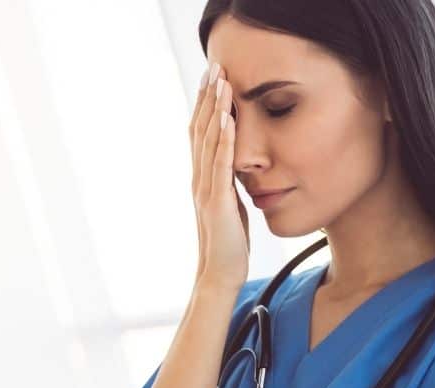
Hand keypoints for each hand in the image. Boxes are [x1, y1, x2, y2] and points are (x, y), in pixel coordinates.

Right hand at [190, 62, 248, 290]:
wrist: (219, 275)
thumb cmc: (229, 244)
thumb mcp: (230, 205)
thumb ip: (228, 183)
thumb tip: (236, 166)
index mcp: (202, 178)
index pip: (201, 134)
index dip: (205, 105)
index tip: (212, 78)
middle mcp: (199, 179)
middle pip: (200, 129)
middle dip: (208, 97)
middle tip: (213, 66)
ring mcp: (206, 189)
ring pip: (209, 141)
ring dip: (216, 110)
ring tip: (222, 82)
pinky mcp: (217, 202)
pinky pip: (221, 165)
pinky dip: (225, 140)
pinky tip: (230, 119)